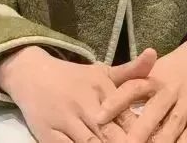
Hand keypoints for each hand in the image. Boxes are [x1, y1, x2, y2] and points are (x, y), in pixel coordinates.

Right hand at [0, 45, 157, 142]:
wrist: (31, 74)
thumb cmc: (74, 77)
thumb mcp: (102, 72)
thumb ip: (131, 71)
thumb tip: (154, 53)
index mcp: (101, 88)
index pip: (126, 117)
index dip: (141, 132)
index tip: (155, 138)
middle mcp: (84, 104)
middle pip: (110, 134)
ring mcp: (66, 121)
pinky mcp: (49, 135)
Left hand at [97, 34, 186, 142]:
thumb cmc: (179, 65)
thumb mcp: (156, 69)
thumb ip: (135, 82)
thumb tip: (107, 95)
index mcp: (154, 77)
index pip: (132, 88)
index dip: (115, 102)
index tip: (98, 117)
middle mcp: (170, 89)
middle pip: (152, 111)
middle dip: (137, 131)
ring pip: (172, 125)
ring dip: (160, 142)